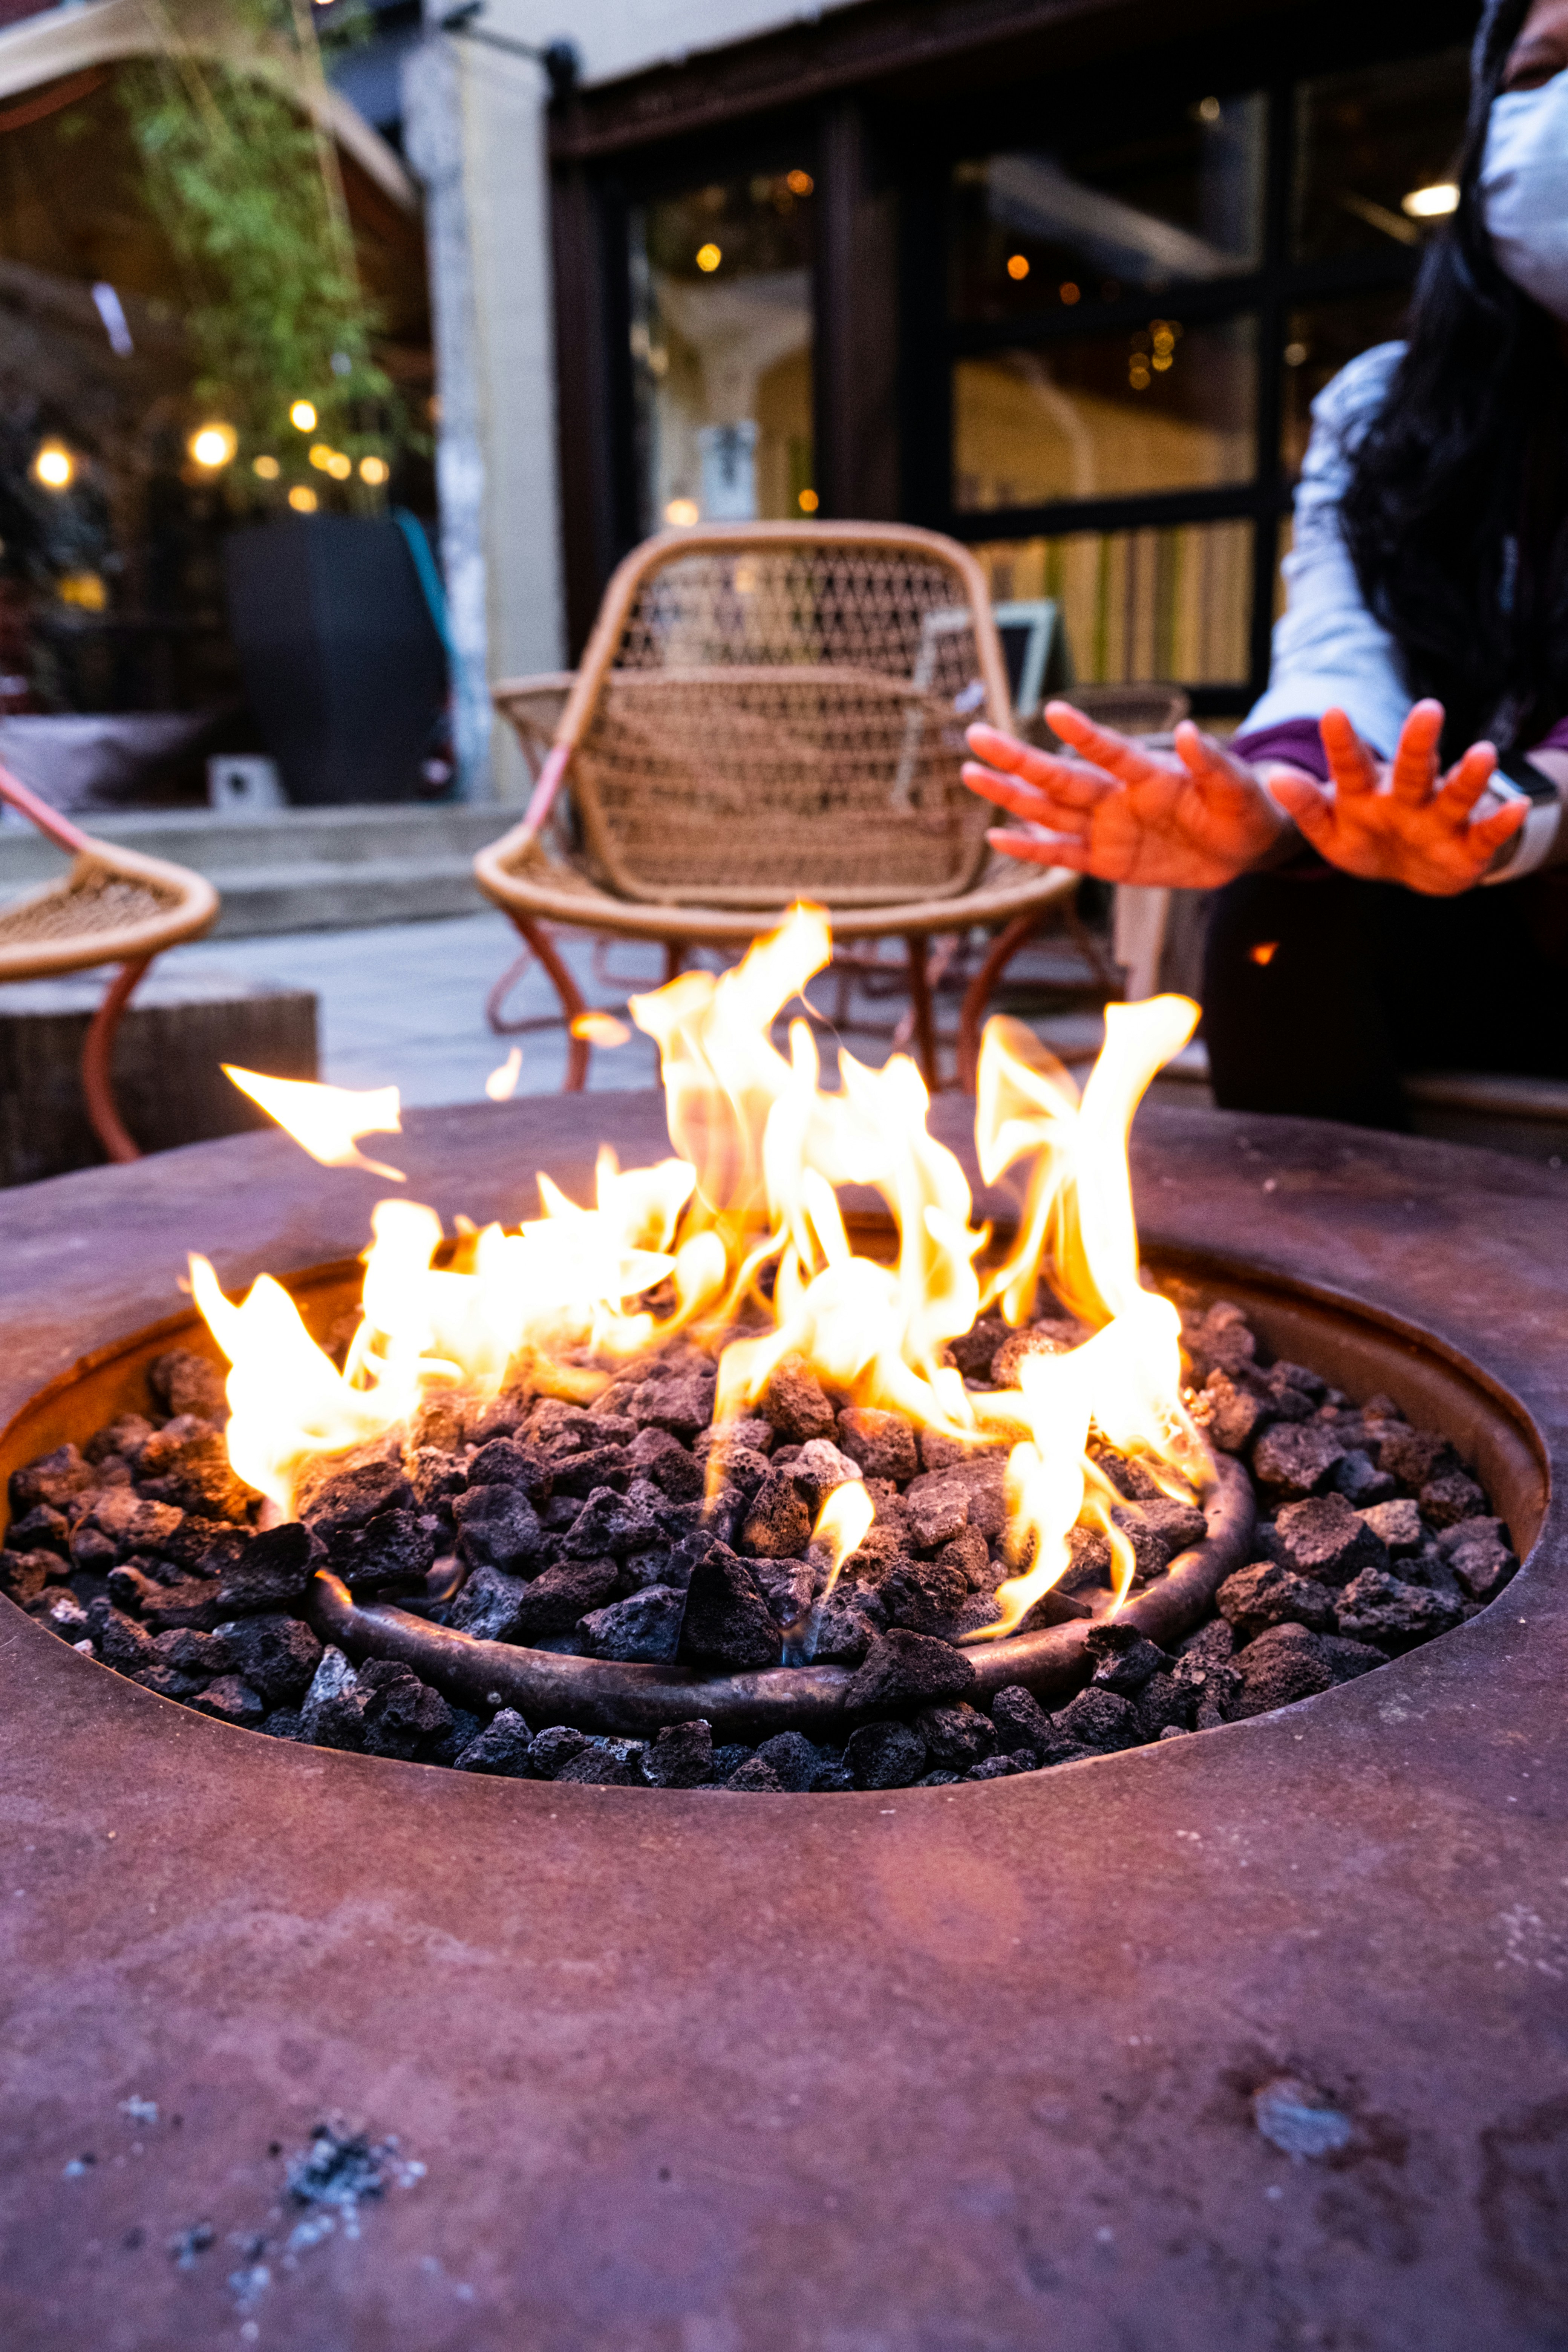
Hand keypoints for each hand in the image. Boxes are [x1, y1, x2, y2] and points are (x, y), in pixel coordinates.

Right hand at [962, 702, 1295, 889]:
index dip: (1084, 735)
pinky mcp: (1106, 861)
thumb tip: (1188, 731)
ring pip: (1050, 811)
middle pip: (1061, 777)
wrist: (1245, 844)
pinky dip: (1031, 849)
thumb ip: (1214, 763)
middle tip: (976, 734)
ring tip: (971, 773)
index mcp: (1151, 774)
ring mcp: (1107, 828)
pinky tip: (997, 836)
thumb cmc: (1247, 807)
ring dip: (1010, 795)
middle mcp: (1119, 796)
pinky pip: (1062, 855)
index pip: (1111, 752)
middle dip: (1018, 759)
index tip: (1054, 712)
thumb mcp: (1240, 790)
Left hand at [1267, 701, 1525, 895]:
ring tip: (1483, 753)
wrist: (1410, 869)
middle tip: (1428, 710)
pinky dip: (1502, 821)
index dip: (1342, 743)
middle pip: (1412, 768)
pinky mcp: (1469, 846)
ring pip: (1454, 795)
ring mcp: (1440, 819)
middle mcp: (1407, 797)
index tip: (1334, 711)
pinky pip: (1487, 833)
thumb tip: (1275, 779)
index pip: (1352, 764)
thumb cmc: (1367, 838)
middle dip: (1418, 743)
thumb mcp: (1330, 830)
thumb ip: (1307, 806)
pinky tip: (1517, 806)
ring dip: (1469, 776)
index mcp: (1367, 792)